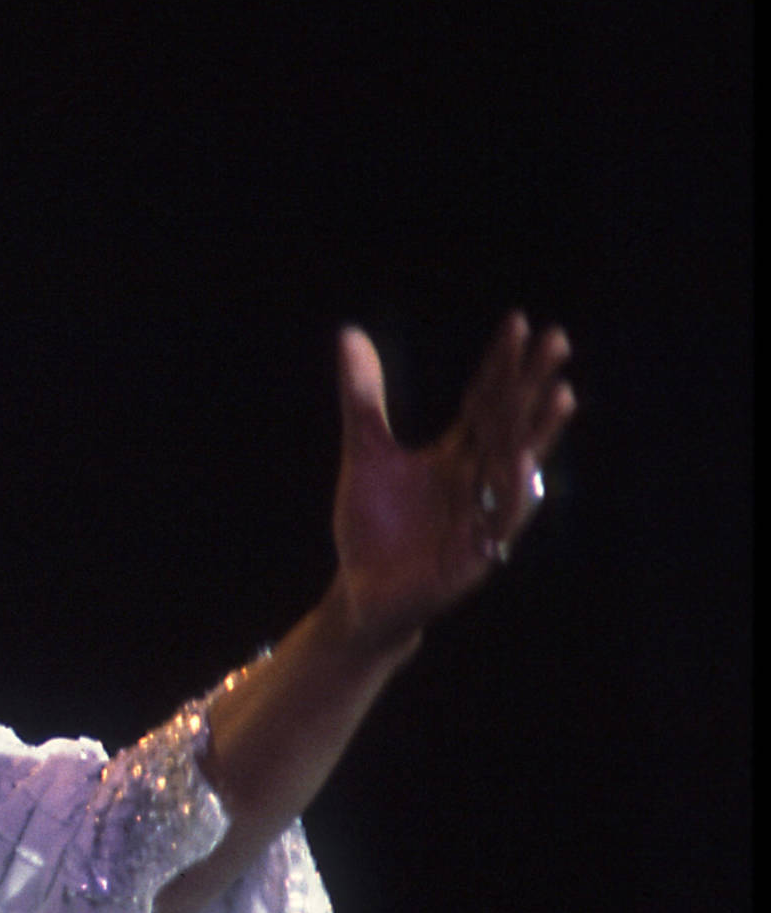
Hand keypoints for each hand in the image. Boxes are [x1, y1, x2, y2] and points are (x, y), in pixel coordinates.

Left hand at [329, 311, 576, 649]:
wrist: (362, 591)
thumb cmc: (372, 525)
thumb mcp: (366, 452)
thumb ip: (364, 398)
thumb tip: (351, 332)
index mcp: (459, 453)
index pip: (486, 399)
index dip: (501, 364)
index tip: (519, 321)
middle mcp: (479, 478)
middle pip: (510, 423)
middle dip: (532, 383)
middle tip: (558, 338)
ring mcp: (483, 513)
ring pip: (517, 466)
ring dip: (539, 432)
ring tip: (561, 394)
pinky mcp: (477, 553)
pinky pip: (500, 519)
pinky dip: (512, 493)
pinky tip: (522, 463)